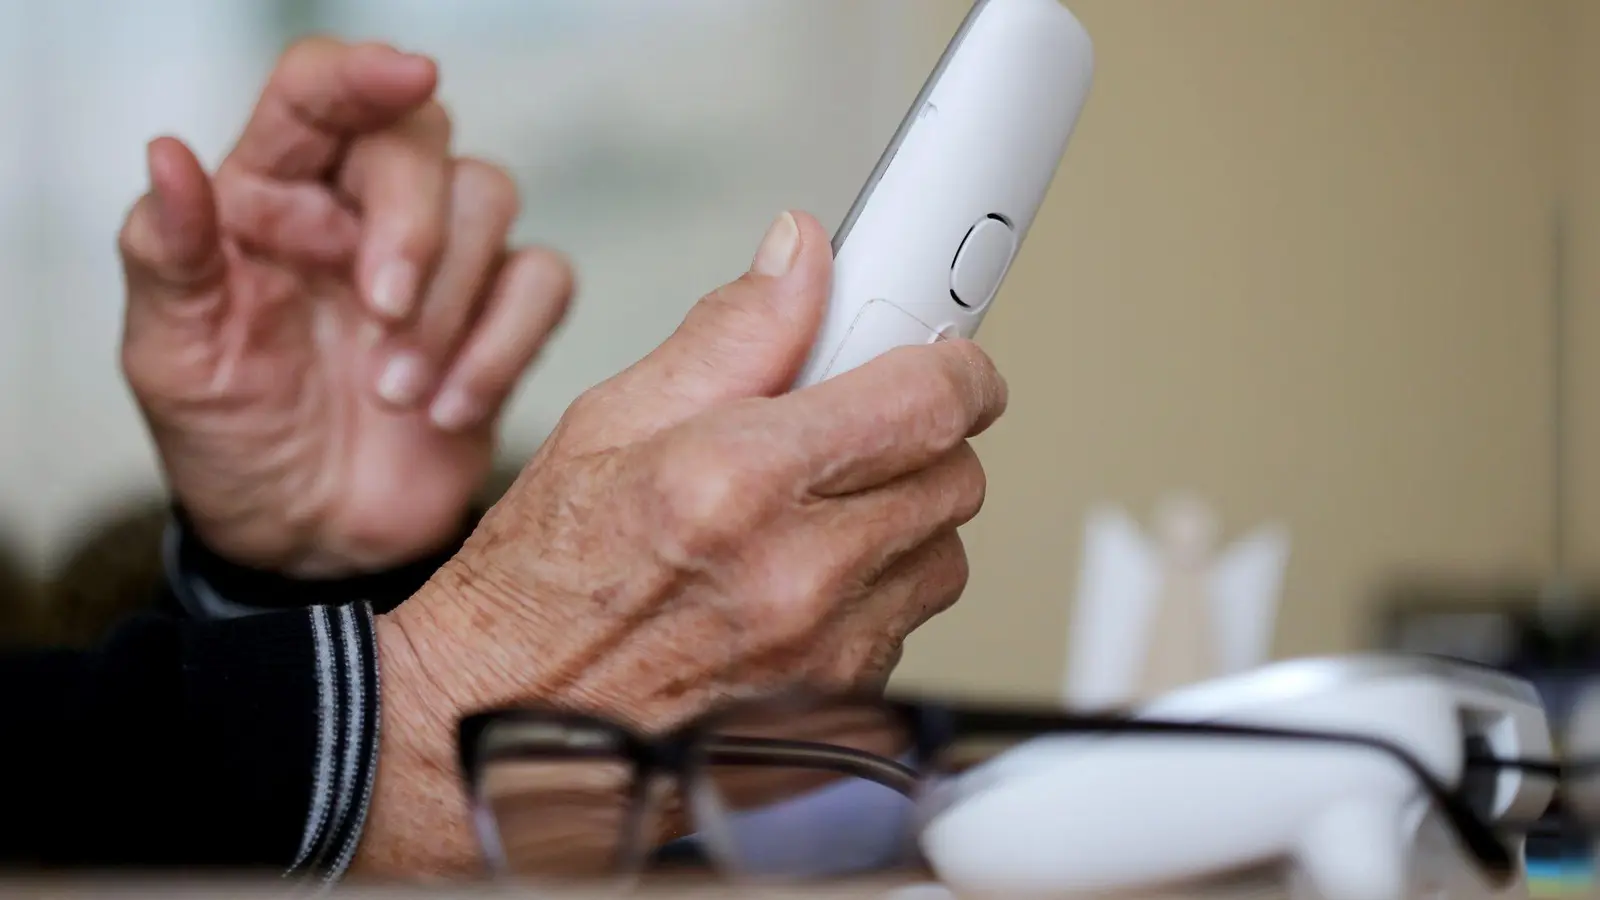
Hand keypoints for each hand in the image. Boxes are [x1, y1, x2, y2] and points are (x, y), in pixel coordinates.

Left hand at [118, 39, 572, 577]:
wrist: (307, 541)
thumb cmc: (233, 439)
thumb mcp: (173, 357)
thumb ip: (169, 253)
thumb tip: (167, 154)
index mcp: (271, 194)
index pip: (316, 94)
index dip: (362, 72)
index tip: (406, 73)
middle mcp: (359, 210)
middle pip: (423, 139)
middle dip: (415, 224)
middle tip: (381, 312)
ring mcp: (440, 261)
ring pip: (491, 199)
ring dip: (452, 303)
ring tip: (396, 394)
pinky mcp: (499, 318)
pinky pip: (542, 282)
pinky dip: (505, 345)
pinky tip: (449, 410)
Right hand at [355, 210, 1006, 876]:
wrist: (503, 724)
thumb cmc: (540, 584)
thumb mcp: (608, 421)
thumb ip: (729, 333)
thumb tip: (802, 260)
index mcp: (739, 481)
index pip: (928, 402)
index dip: (954, 368)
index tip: (944, 360)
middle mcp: (797, 575)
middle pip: (956, 477)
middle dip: (921, 439)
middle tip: (858, 428)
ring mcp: (825, 656)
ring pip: (941, 555)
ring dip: (903, 520)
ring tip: (815, 512)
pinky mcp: (837, 711)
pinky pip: (905, 626)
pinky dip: (875, 594)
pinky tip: (798, 583)